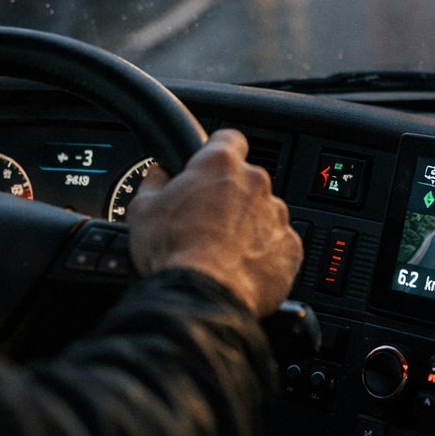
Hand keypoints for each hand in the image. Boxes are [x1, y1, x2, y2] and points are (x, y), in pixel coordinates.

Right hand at [127, 128, 302, 317]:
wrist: (201, 297)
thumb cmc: (173, 251)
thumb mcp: (143, 210)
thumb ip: (155, 182)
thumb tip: (158, 174)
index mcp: (220, 164)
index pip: (228, 138)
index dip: (218, 151)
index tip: (210, 165)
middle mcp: (255, 182)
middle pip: (247, 179)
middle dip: (231, 196)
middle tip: (208, 220)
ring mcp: (277, 215)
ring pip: (265, 212)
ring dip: (249, 225)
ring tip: (224, 251)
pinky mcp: (290, 247)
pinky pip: (279, 244)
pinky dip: (265, 254)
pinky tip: (242, 268)